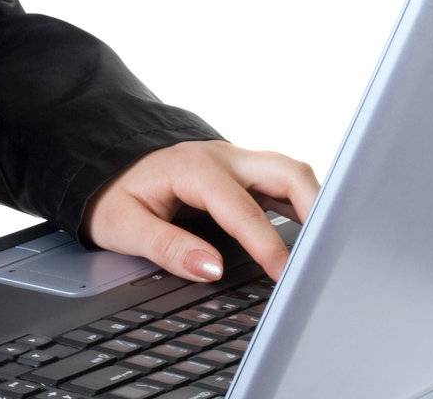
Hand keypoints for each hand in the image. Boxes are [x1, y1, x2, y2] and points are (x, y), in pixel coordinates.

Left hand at [78, 139, 319, 283]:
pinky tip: (313, 231)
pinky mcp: (240, 172)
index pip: (242, 206)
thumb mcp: (123, 225)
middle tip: (327, 251)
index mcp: (193, 167)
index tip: (286, 275)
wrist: (103, 166)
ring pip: (289, 171)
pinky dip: (303, 202)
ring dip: (313, 201)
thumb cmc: (112, 195)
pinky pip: (281, 181)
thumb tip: (210, 267)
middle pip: (284, 170)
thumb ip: (166, 247)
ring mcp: (234, 161)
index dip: (267, 243)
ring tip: (329, 243)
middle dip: (313, 206)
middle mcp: (221, 157)